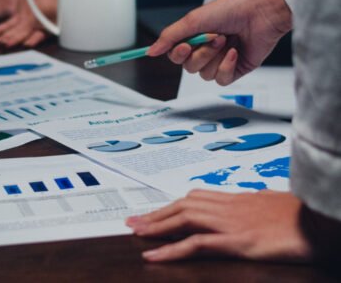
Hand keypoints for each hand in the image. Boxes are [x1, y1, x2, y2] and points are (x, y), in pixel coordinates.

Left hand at [126, 190, 313, 261]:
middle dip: (156, 213)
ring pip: (183, 219)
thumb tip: (250, 202)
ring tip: (136, 233)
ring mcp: (230, 223)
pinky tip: (154, 255)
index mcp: (235, 199)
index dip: (170, 205)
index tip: (153, 211)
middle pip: (182, 205)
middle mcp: (228, 207)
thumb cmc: (300, 214)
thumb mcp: (271, 205)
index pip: (194, 199)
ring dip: (156, 226)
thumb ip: (254, 205)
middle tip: (132, 221)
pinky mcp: (237, 242)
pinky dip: (171, 249)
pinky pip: (196, 244)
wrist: (320, 222)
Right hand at [147, 0, 291, 84]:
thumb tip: (150, 51)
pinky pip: (221, 79)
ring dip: (214, 57)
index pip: (176, 55)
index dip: (178, 54)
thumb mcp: (193, 20)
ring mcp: (221, 60)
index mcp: (195, 36)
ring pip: (204, 75)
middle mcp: (206, 49)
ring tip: (227, 41)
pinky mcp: (236, 69)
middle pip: (189, 67)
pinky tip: (235, 52)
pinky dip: (227, 66)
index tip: (186, 45)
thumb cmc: (231, 9)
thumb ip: (170, 37)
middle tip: (214, 37)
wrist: (261, 12)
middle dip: (201, 53)